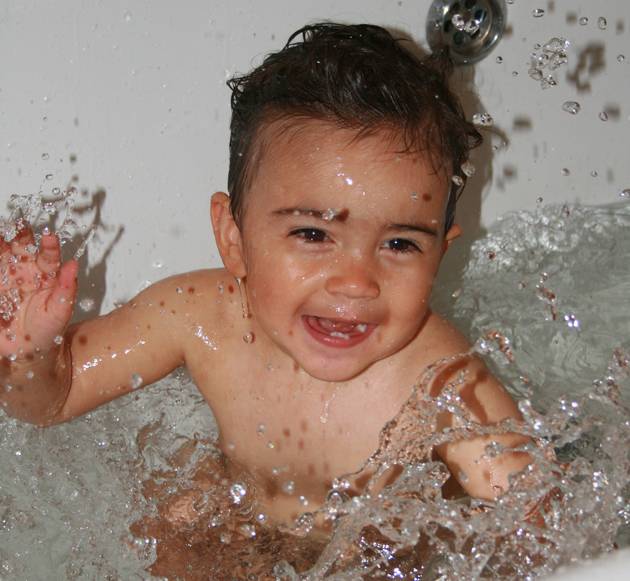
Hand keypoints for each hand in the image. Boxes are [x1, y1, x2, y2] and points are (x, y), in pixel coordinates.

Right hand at [0, 219, 77, 358]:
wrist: (23, 351)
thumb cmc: (47, 331)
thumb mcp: (59, 311)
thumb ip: (67, 288)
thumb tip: (74, 264)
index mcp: (47, 274)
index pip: (49, 256)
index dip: (49, 246)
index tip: (50, 237)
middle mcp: (25, 269)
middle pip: (22, 246)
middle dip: (19, 234)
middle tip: (18, 224)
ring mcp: (5, 274)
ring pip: (2, 252)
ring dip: (1, 242)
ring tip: (2, 233)